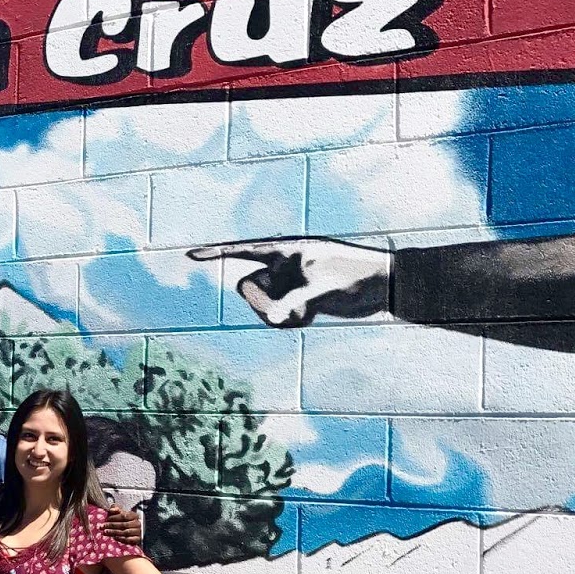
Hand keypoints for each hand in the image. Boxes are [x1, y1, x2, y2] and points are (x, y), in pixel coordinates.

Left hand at [104, 505, 141, 546]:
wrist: (132, 531)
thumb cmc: (125, 521)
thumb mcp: (121, 513)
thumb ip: (116, 509)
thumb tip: (111, 509)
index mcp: (134, 515)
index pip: (124, 516)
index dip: (114, 517)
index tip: (107, 519)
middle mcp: (137, 523)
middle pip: (123, 524)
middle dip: (111, 525)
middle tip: (103, 526)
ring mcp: (138, 532)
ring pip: (125, 532)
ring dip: (114, 532)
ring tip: (105, 532)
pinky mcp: (137, 539)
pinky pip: (128, 540)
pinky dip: (120, 539)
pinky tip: (114, 537)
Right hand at [187, 237, 390, 327]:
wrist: (383, 287)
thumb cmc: (354, 274)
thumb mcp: (320, 284)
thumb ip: (291, 300)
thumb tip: (272, 317)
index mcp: (285, 250)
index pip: (242, 250)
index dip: (215, 254)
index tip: (190, 256)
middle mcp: (283, 267)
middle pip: (248, 288)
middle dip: (261, 303)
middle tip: (289, 308)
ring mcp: (289, 287)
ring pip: (261, 308)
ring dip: (279, 317)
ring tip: (307, 313)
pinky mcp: (298, 305)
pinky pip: (277, 319)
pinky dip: (291, 323)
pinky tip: (312, 318)